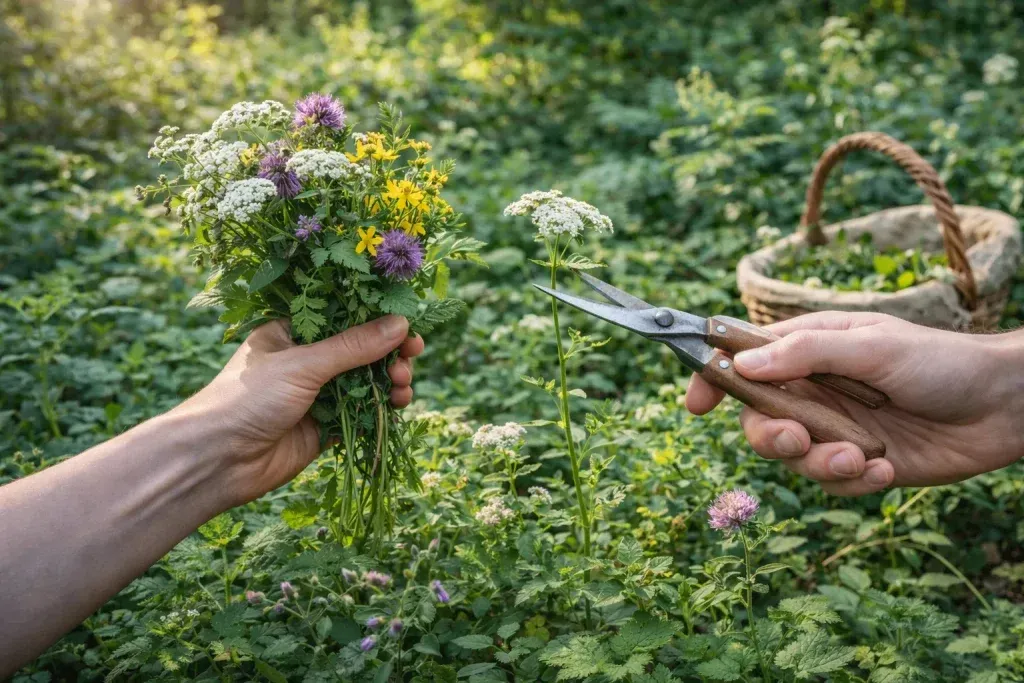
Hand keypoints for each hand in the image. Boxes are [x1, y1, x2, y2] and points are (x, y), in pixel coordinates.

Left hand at [170, 315, 423, 505]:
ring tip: (403, 386)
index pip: (343, 316)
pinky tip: (397, 405)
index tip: (408, 323)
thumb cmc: (248, 398)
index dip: (377, 319)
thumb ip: (353, 346)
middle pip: (360, 349)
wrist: (218, 460)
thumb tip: (401, 324)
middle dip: (389, 352)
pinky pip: (361, 412)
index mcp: (291, 332)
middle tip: (411, 356)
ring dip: (389, 380)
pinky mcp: (323, 427)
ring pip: (365, 381)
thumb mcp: (303, 364)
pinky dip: (381, 408)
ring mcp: (315, 394)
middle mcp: (305, 360)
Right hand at [686, 311, 1023, 495]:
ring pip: (792, 457)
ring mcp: (834, 428)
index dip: (713, 378)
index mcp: (809, 348)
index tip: (695, 405)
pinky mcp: (857, 464)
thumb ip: (805, 353)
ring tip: (861, 457)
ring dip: (820, 463)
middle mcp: (814, 389)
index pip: (744, 358)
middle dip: (771, 435)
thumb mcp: (871, 346)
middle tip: (799, 439)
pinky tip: (884, 471)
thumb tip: (742, 366)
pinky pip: (830, 482)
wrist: (1004, 408)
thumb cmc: (940, 361)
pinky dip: (852, 482)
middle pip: (757, 417)